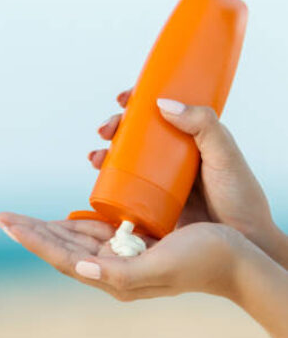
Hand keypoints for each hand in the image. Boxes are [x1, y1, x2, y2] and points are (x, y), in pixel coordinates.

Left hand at [0, 213, 243, 301]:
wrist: (235, 260)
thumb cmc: (204, 262)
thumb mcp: (162, 268)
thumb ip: (121, 275)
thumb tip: (79, 269)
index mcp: (116, 276)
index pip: (63, 257)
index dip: (33, 240)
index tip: (5, 222)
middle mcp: (114, 268)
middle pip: (62, 248)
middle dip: (32, 232)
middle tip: (1, 217)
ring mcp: (123, 255)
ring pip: (75, 239)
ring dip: (47, 227)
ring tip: (21, 218)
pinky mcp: (135, 242)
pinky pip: (97, 231)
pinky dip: (76, 222)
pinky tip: (66, 216)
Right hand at [89, 89, 286, 267]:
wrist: (242, 239)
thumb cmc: (238, 196)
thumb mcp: (224, 154)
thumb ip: (203, 124)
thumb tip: (162, 103)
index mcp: (193, 138)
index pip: (162, 113)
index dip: (139, 102)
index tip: (124, 98)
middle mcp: (175, 157)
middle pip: (138, 135)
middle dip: (116, 128)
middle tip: (105, 131)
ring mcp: (163, 180)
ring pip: (129, 160)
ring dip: (106, 154)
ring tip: (95, 158)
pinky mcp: (155, 203)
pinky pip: (128, 187)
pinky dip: (110, 181)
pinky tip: (99, 179)